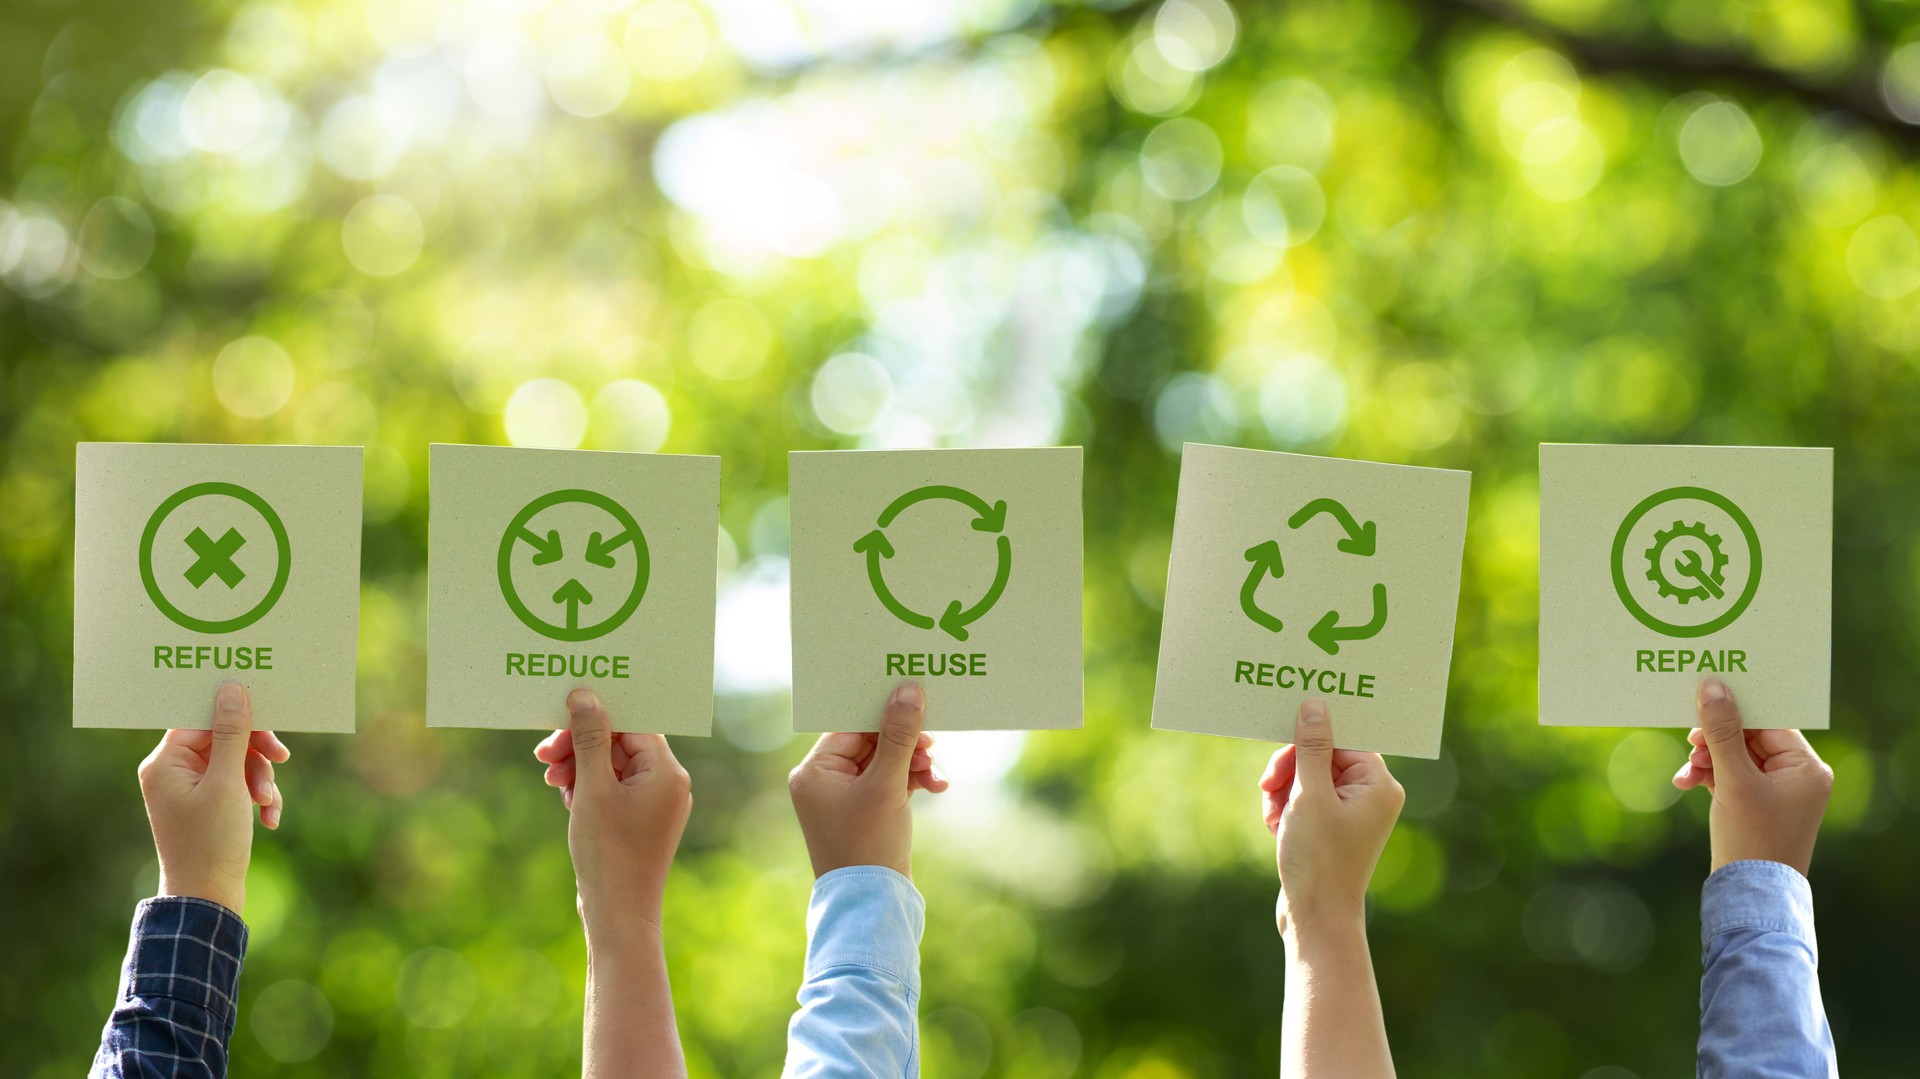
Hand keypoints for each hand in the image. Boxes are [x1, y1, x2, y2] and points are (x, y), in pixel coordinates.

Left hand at [137, 682, 289, 914]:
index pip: (201, 718)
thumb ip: (233, 734)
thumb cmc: (211, 841)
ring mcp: (189, 790)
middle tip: (282, 758)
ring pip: (235, 762)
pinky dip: (256, 796)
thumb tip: (231, 689)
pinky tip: (269, 818)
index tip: (269, 720)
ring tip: (269, 803)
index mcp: (165, 762)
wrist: (207, 898)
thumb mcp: (228, 783)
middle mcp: (172, 772)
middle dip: (255, 753)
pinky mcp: (206, 806)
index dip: (238, 717)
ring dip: (260, 778)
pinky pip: (236, 785)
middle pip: (222, 738)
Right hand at [534, 690, 691, 939]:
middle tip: (543, 755)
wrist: (618, 914)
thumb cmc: (608, 852)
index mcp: (667, 771)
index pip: (632, 724)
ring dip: (579, 767)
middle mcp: (668, 784)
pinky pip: (613, 789)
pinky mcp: (639, 821)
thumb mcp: (592, 789)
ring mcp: (655, 804)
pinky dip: (588, 788)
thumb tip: (585, 696)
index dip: (595, 719)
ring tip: (552, 781)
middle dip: (580, 746)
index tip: (559, 721)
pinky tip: (567, 799)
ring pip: (613, 767)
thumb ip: (589, 739)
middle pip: (620, 744)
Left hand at [788, 682, 948, 879]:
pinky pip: (891, 781)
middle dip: (906, 743)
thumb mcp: (886, 784)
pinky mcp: (867, 811)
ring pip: (886, 761)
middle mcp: (824, 781)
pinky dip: (913, 780)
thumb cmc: (869, 845)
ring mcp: (846, 797)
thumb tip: (907, 689)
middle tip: (932, 743)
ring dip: (914, 762)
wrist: (873, 906)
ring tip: (936, 773)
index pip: (850, 725)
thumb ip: (899, 735)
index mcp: (814, 771)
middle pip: (870, 741)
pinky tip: (938, 786)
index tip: (915, 702)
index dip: (883, 713)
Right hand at [1259, 698, 1404, 938]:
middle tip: (1268, 787)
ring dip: (1283, 790)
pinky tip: (1276, 827)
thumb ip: (1311, 747)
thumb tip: (1315, 706)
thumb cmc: (1318, 858)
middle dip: (1290, 770)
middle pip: (1322, 755)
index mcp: (1378, 784)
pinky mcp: (1332, 827)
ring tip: (1273, 816)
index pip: (1341, 738)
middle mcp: (1371, 795)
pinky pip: (1305, 799)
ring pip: (1307, 776)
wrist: (1315, 918)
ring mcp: (1351, 813)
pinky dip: (1286, 807)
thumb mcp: (1309, 795)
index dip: (1308, 741)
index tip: (1281, 745)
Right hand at [1671, 679, 1831, 876]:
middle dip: (1714, 741)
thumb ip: (1721, 732)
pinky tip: (1686, 782)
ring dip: (1707, 759)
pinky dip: (1710, 776)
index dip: (1736, 711)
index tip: (1703, 703)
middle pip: (1750, 737)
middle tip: (1690, 741)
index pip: (1769, 721)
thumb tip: (1713, 687)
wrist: (1750, 894)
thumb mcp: (1733, 779)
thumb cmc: (1752, 838)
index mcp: (1806, 767)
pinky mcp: (1759, 804)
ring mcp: (1779, 791)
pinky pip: (1732, 776)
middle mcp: (1798, 776)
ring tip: (1687, 771)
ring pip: (1736, 756)